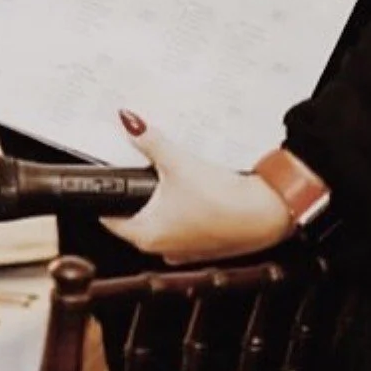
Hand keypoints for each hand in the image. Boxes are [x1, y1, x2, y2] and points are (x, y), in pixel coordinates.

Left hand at [101, 111, 294, 264]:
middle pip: (134, 217)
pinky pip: (181, 225)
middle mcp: (163, 247)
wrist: (266, 214)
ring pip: (159, 221)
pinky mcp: (204, 245)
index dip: (104, 198)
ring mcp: (184, 249)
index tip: (104, 180)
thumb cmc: (222, 200)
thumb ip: (148, 140)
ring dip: (159, 201)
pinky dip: (180, 209)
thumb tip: (128, 122)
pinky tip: (190, 190)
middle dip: (134, 194)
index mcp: (146, 235)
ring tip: (164, 176)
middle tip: (134, 170)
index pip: (110, 218)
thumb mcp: (177, 162)